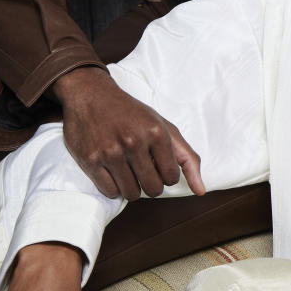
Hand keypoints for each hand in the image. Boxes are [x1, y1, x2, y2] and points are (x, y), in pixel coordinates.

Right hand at [54, 66, 202, 200]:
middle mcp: (134, 142)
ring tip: (128, 170)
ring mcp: (110, 152)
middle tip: (143, 169)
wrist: (91, 96)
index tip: (158, 164)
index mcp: (156, 132)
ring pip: (131, 193)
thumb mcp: (164, 127)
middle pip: (153, 189)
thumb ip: (187, 158)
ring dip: (132, 187)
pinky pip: (110, 192)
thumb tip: (201, 191)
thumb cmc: (132, 114)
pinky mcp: (90, 160)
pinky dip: (114, 187)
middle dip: (151, 184)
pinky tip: (113, 171)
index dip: (166, 174)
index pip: (172, 177)